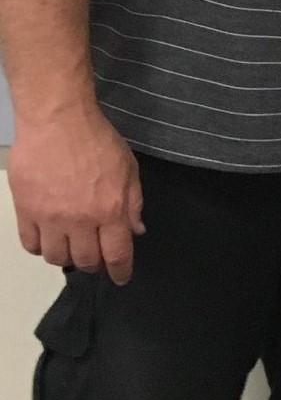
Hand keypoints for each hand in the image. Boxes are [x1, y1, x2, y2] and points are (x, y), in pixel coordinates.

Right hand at [8, 103, 143, 283]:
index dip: (120, 271)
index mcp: (110, 210)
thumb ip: (133, 202)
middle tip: (96, 258)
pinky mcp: (25, 212)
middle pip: (86, 260)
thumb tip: (136, 230)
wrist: (57, 122)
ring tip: (72, 248)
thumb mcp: (129, 168)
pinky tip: (48, 240)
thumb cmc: (97, 140)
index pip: (117, 253)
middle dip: (94, 265)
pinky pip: (31, 244)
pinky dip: (40, 248)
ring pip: (56, 257)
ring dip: (67, 258)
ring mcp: (50, 218)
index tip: (121, 278)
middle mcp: (80, 220)